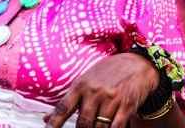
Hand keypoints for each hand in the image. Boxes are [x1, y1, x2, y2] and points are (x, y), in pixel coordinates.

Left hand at [44, 53, 158, 127]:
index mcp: (81, 85)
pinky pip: (116, 127)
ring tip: (96, 127)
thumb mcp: (85, 80)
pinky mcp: (127, 106)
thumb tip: (47, 118)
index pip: (63, 108)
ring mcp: (111, 100)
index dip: (54, 122)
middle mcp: (94, 92)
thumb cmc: (108, 71)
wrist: (137, 63)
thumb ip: (69, 100)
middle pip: (83, 123)